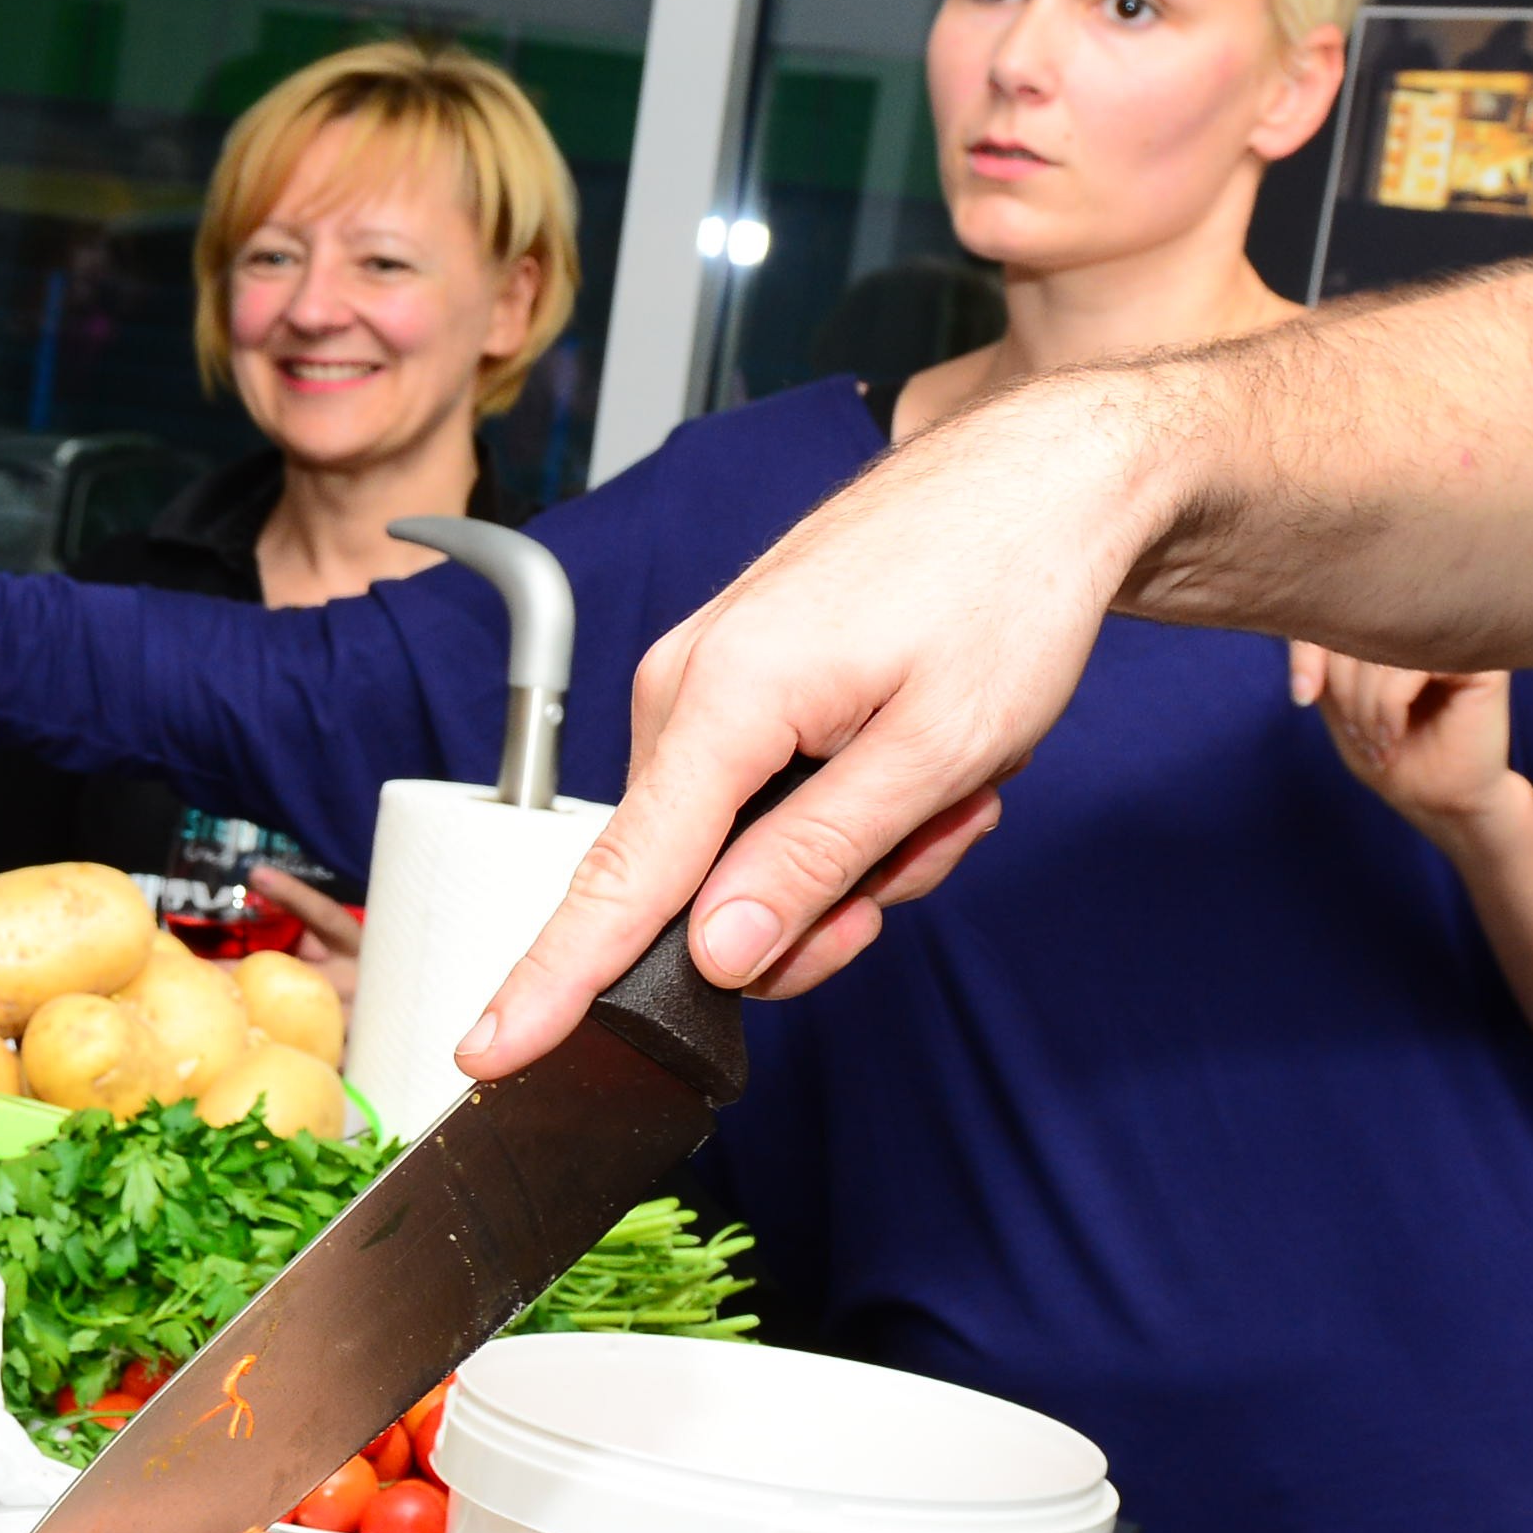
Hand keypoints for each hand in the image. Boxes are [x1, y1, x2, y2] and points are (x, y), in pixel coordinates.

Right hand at [457, 376, 1173, 1069]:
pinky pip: (775, 800)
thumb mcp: (934, 754)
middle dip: (830, 898)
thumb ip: (813, 861)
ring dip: (866, 847)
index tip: (488, 1051)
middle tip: (932, 840)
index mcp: (722, 698)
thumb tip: (715, 954)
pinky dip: (860, 805)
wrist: (1044, 480)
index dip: (555, 979)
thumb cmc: (1004, 589)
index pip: (620, 877)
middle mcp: (688, 685)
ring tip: (951, 779)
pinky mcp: (746, 681)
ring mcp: (712, 680)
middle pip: (708, 884)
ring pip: (756, 851)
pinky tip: (929, 761)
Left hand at [1296, 642, 1516, 834]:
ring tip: (1377, 743)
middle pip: (1358, 628)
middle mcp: (1427, 623)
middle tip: (1356, 734)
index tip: (1304, 696)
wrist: (1444, 803)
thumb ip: (1325, 662)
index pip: (1338, 611)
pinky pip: (1409, 665)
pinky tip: (1395, 735)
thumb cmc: (1395, 756)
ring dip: (1364, 704)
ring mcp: (1453, 638)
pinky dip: (1389, 706)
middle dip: (1342, 689)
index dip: (1307, 650)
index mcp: (1395, 627)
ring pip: (1382, 648)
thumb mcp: (1341, 706)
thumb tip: (1303, 622)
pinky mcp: (1478, 662)